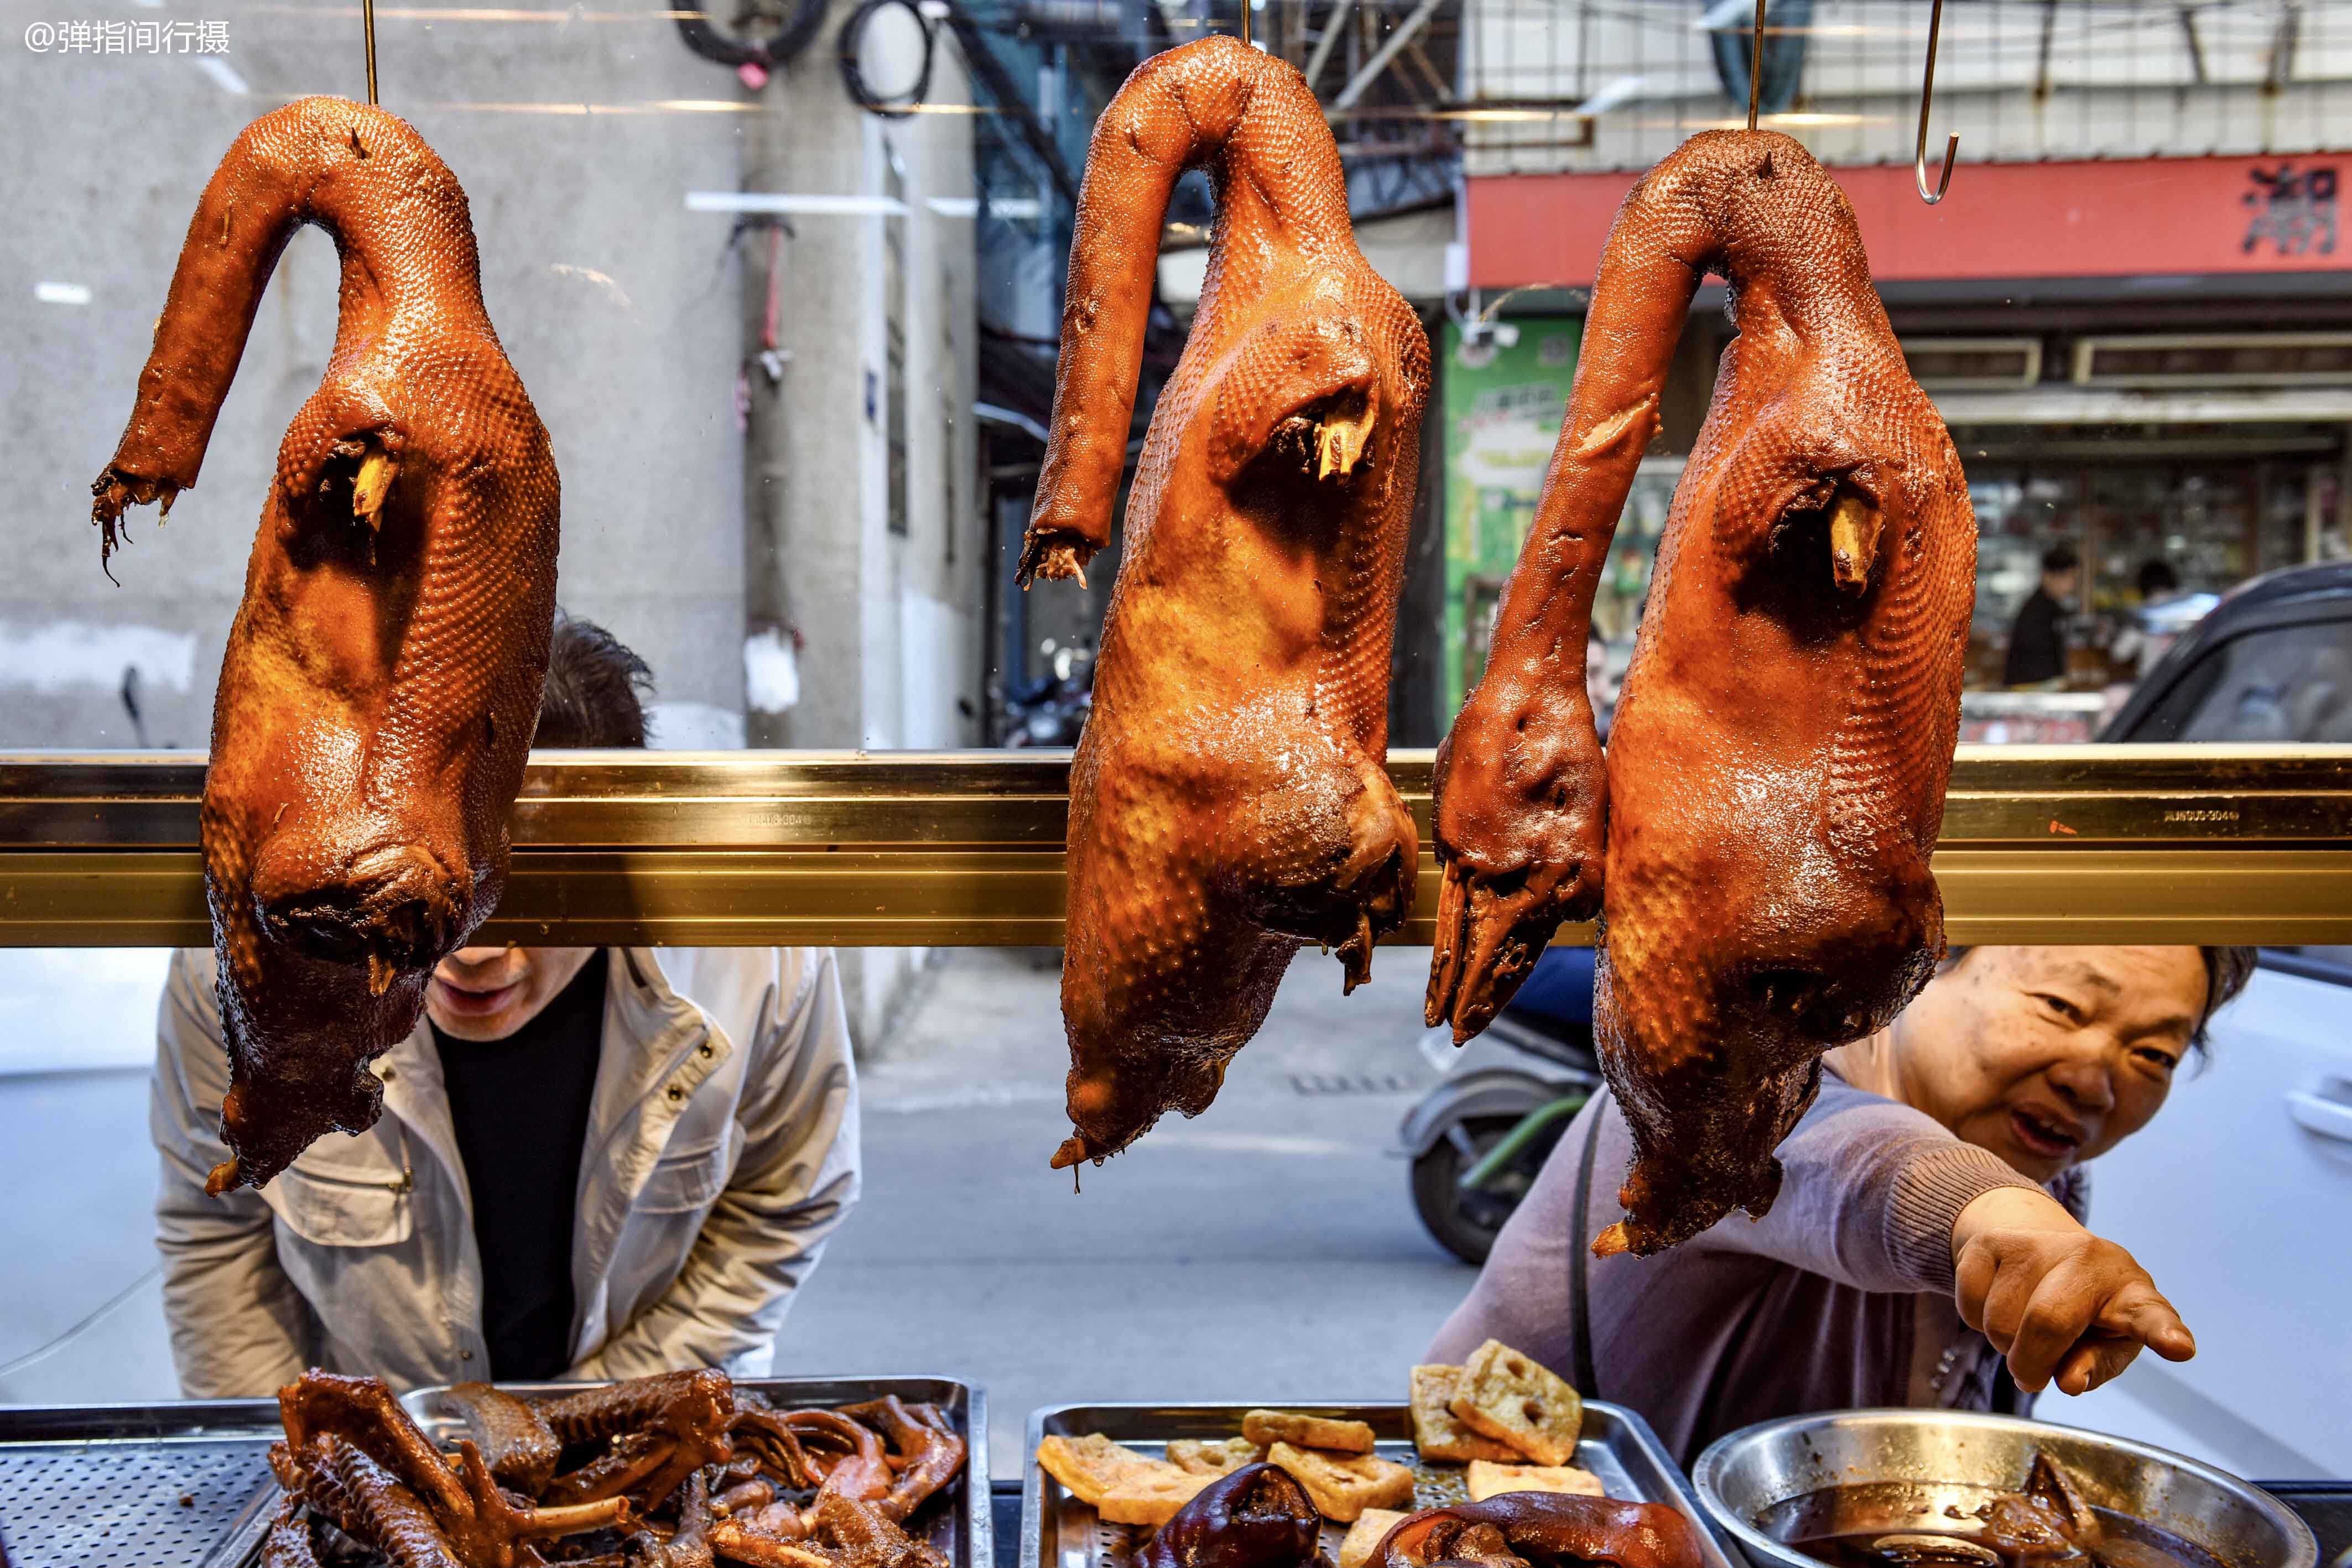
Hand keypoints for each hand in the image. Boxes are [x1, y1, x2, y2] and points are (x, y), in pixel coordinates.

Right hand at [1950, 1186, 2195, 1395]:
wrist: (2031, 1240)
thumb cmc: (2081, 1308)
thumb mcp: (2102, 1343)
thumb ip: (2093, 1367)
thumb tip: (2068, 1382)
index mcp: (2130, 1292)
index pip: (2149, 1314)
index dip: (2163, 1331)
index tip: (2179, 1348)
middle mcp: (2088, 1259)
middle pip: (2048, 1321)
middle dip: (2031, 1363)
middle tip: (2030, 1375)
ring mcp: (2035, 1244)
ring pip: (2000, 1321)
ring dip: (2003, 1344)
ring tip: (2020, 1328)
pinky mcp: (1990, 1242)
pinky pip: (1969, 1306)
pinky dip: (1976, 1321)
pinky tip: (1996, 1303)